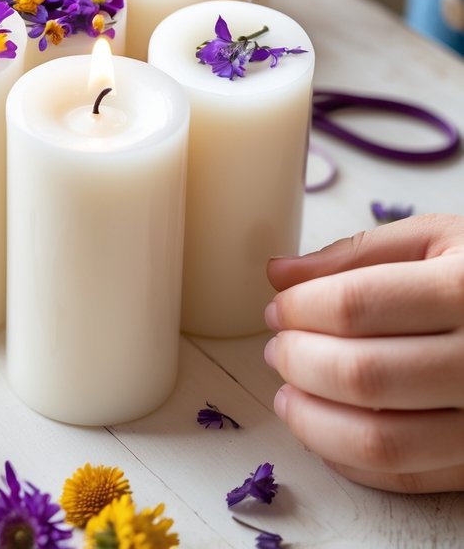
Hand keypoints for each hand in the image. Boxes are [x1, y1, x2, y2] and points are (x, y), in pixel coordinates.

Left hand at [264, 214, 463, 491]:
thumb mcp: (435, 239)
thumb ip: (356, 254)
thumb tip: (279, 274)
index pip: (357, 305)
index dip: (301, 309)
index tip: (278, 308)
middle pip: (363, 376)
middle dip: (300, 362)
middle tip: (278, 348)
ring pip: (381, 440)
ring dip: (314, 420)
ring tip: (289, 392)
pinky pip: (406, 475)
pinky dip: (349, 457)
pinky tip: (324, 428)